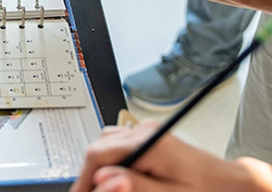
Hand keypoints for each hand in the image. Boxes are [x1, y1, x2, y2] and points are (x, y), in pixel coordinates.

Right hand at [70, 119, 270, 191]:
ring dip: (103, 167)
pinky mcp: (149, 135)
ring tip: (109, 188)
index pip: (99, 153)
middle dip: (92, 174)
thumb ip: (136, 187)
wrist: (232, 183)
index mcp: (149, 143)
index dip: (84, 179)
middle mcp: (144, 130)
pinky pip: (120, 143)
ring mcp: (146, 130)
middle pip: (100, 146)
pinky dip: (114, 160)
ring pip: (107, 143)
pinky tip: (123, 179)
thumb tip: (103, 178)